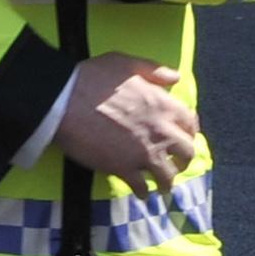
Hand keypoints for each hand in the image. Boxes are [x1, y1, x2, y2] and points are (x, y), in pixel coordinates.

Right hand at [55, 54, 199, 188]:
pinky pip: (142, 186)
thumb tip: (175, 77)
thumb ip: (153, 70)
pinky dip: (143, 191)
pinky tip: (140, 193)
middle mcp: (160, 131)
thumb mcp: (125, 62)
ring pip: (168, 175)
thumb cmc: (92, 77)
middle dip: (183, 159)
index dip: (188, 131)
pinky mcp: (124, 168)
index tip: (183, 135)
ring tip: (162, 185)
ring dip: (166, 181)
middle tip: (176, 163)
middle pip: (186, 152)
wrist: (64, 100)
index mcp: (162, 104)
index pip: (190, 122)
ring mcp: (144, 152)